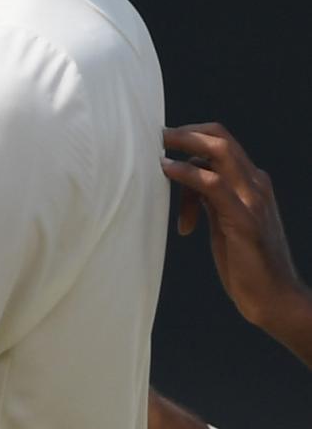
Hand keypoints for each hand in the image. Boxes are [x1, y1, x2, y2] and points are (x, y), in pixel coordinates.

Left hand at [164, 123, 311, 352]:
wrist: (274, 296)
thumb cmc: (245, 262)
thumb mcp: (223, 221)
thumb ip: (209, 199)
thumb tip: (182, 182)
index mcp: (252, 184)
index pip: (223, 143)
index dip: (192, 135)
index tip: (163, 142)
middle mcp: (255, 185)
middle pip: (221, 138)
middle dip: (185, 132)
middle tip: (153, 136)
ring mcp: (252, 200)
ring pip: (220, 152)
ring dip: (183, 144)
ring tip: (153, 153)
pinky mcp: (244, 219)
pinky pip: (213, 185)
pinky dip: (187, 173)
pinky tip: (166, 169)